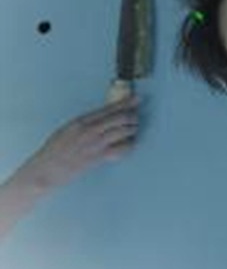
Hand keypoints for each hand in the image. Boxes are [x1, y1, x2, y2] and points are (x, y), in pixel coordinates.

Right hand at [14, 94, 142, 193]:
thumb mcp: (67, 129)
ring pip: (124, 131)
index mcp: (81, 120)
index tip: (137, 99)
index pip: (109, 108)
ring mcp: (96, 143)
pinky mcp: (99, 157)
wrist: (47, 169)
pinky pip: (123, 148)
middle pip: (120, 117)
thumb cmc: (55, 149)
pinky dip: (129, 145)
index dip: (126, 102)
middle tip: (136, 118)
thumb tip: (104, 117)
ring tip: (133, 130)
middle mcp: (90, 129)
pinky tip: (129, 144)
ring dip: (133, 129)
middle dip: (132, 116)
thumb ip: (85, 122)